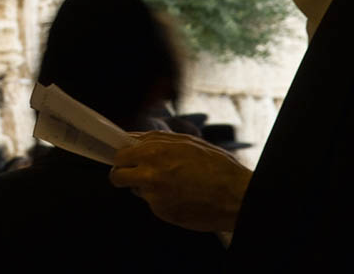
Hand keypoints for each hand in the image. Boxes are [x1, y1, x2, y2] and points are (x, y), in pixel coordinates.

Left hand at [110, 131, 251, 232]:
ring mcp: (155, 197)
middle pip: (117, 176)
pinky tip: (181, 196)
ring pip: (136, 191)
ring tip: (172, 183)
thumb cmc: (216, 166)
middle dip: (123, 175)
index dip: (122, 157)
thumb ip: (155, 140)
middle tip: (135, 174)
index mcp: (154, 152)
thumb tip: (134, 140)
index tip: (125, 159)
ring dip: (146, 187)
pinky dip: (162, 201)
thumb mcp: (185, 142)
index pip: (119, 155)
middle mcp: (149, 174)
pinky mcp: (162, 213)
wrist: (236, 196)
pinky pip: (154, 204)